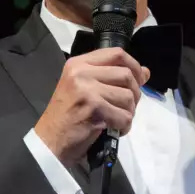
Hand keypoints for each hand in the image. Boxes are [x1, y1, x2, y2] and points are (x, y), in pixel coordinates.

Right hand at [35, 48, 149, 166]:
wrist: (49, 140)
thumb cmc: (66, 115)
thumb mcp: (84, 88)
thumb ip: (112, 77)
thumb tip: (145, 72)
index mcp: (78, 64)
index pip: (117, 53)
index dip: (133, 65)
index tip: (137, 79)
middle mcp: (82, 72)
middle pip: (126, 75)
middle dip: (134, 93)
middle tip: (125, 106)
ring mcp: (88, 90)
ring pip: (128, 96)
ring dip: (128, 112)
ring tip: (116, 119)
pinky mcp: (95, 109)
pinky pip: (124, 116)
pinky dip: (124, 126)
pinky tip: (114, 129)